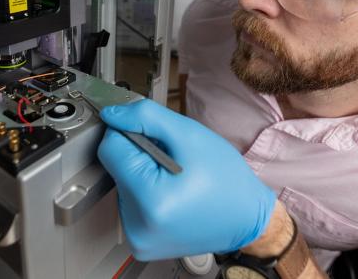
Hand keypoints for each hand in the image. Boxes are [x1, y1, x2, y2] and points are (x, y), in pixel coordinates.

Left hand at [98, 99, 276, 260]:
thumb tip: (111, 115)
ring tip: (175, 179)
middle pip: (115, 168)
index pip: (110, 149)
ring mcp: (138, 238)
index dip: (130, 133)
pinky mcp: (140, 242)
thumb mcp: (189, 135)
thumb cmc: (226, 179)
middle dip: (140, 156)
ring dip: (142, 174)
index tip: (154, 136)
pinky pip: (129, 202)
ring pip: (121, 184)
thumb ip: (145, 118)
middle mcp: (138, 226)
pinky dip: (145, 192)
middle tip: (173, 161)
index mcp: (151, 200)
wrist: (247, 218)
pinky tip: (170, 193)